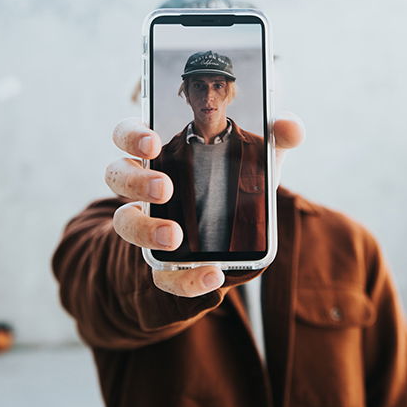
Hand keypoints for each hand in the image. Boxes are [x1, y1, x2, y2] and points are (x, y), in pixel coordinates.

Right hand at [105, 116, 304, 297]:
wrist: (238, 235)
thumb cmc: (237, 180)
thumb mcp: (258, 157)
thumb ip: (276, 137)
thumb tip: (289, 126)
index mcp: (161, 151)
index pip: (128, 134)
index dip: (131, 135)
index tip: (153, 142)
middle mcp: (145, 184)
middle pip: (116, 174)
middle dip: (135, 181)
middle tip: (165, 188)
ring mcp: (149, 223)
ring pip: (123, 223)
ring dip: (145, 229)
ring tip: (175, 237)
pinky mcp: (164, 262)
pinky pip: (160, 275)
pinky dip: (185, 279)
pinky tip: (213, 273)